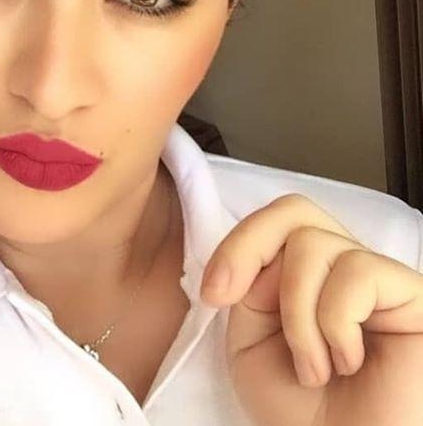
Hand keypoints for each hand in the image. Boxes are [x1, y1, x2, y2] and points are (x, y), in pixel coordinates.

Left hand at [200, 193, 422, 425]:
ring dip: (297, 313)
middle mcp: (344, 268)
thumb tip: (265, 258)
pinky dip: (335, 322)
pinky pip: (358, 272)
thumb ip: (250, 287)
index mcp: (306, 275)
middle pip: (296, 211)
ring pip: (315, 243)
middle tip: (232, 300)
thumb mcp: (248, 340)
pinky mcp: (414, 296)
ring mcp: (380, 280)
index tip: (213, 293)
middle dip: (251, 248)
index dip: (238, 244)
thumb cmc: (300, 410)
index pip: (275, 222)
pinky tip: (348, 363)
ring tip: (315, 368)